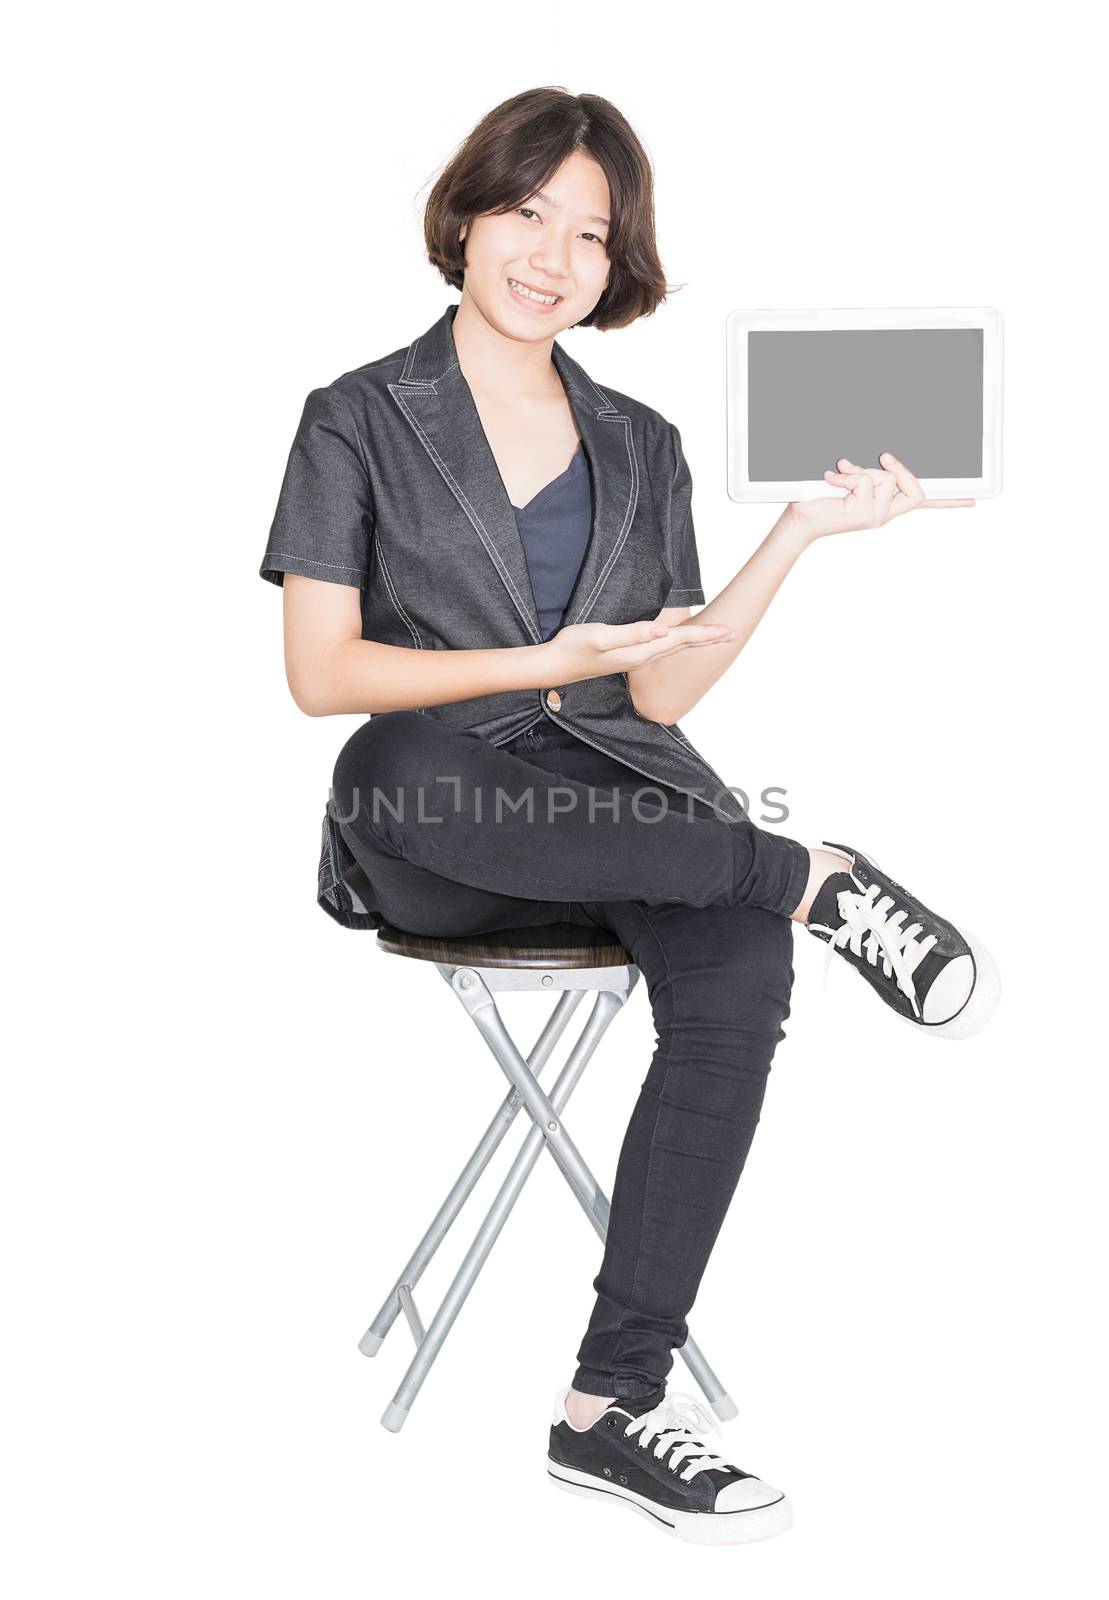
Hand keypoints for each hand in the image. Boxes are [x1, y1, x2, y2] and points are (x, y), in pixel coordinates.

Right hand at [542, 618, 737, 684]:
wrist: (556, 666)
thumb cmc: (575, 648)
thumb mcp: (601, 636)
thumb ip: (632, 634)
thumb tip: (662, 631)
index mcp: (642, 651)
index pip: (682, 640)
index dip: (707, 635)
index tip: (730, 631)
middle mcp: (644, 657)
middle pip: (684, 646)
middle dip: (710, 639)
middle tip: (735, 633)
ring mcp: (637, 658)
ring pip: (674, 648)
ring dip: (696, 642)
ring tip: (715, 636)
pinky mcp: (629, 655)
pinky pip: (662, 649)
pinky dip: (677, 642)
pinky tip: (677, 640)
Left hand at [784, 452, 975, 542]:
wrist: (798, 519)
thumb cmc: (820, 498)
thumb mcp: (852, 481)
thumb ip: (870, 472)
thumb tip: (884, 456)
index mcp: (886, 507)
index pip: (925, 504)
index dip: (950, 502)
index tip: (974, 501)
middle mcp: (885, 515)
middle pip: (915, 488)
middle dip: (898, 469)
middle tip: (882, 457)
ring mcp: (877, 517)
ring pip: (887, 478)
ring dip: (860, 471)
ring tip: (838, 475)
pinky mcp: (865, 514)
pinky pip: (867, 480)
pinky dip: (847, 475)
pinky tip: (831, 479)